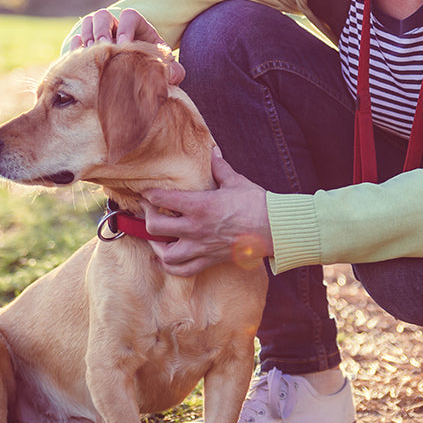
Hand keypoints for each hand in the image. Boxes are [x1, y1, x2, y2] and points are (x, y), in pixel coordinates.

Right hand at [70, 8, 183, 84]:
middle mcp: (117, 26)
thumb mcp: (165, 69)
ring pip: (88, 22)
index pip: (129, 16)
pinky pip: (77, 39)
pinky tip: (80, 57)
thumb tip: (174, 76)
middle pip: (103, 15)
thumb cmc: (153, 70)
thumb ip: (174, 71)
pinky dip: (77, 46)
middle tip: (105, 48)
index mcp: (138, 27)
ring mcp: (100, 34)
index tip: (125, 45)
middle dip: (102, 30)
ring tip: (92, 53)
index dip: (126, 28)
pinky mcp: (88, 47)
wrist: (137, 80)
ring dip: (88, 36)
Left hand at [142, 149, 272, 275]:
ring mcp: (201, 247)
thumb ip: (219, 168)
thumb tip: (213, 151)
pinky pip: (183, 270)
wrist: (274, 229)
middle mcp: (196, 228)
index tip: (147, 192)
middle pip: (155, 227)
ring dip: (156, 246)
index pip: (163, 199)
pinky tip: (166, 259)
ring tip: (156, 237)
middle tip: (149, 211)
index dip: (150, 194)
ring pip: (166, 254)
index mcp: (199, 205)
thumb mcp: (236, 181)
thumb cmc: (256, 203)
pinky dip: (171, 267)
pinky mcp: (210, 260)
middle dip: (148, 218)